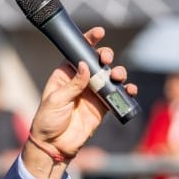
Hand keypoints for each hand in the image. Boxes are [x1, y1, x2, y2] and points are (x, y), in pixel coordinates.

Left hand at [26, 27, 136, 163]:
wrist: (54, 145)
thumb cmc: (48, 120)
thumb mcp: (56, 99)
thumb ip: (73, 84)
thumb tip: (85, 65)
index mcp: (66, 74)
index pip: (78, 52)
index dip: (89, 41)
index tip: (99, 33)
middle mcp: (81, 80)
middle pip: (97, 62)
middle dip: (105, 56)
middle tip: (106, 59)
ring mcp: (93, 93)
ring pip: (110, 76)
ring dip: (118, 72)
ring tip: (117, 76)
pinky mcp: (103, 107)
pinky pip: (117, 96)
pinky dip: (126, 91)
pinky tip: (129, 90)